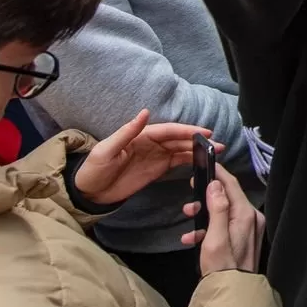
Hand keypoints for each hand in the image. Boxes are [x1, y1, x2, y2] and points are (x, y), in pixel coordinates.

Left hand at [74, 112, 208, 207]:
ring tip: (215, 153)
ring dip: (197, 150)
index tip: (204, 133)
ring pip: (180, 150)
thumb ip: (126, 132)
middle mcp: (151, 144)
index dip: (186, 131)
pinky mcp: (156, 170)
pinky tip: (201, 162)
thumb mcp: (106, 150)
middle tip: (218, 145)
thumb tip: (145, 112)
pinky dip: (189, 161)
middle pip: (178, 139)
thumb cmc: (94, 169)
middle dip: (198, 140)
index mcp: (141, 136)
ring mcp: (154, 157)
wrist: (89, 193)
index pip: (168, 131)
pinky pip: (176, 162)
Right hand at [184, 164, 262, 274]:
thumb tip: (215, 184)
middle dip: (205, 196)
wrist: (231, 295)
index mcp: (246, 215)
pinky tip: (191, 238)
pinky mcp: (242, 240)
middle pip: (227, 197)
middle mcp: (251, 219)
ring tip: (187, 218)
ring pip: (223, 212)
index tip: (203, 163)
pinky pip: (224, 227)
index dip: (217, 173)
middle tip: (189, 197)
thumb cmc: (222, 267)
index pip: (231, 185)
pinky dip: (207, 229)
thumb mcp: (215, 237)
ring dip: (203, 214)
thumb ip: (217, 209)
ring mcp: (248, 230)